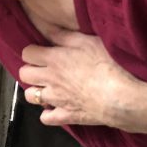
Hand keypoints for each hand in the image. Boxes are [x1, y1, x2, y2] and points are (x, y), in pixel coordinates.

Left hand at [19, 28, 144, 129]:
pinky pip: (45, 118)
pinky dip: (48, 114)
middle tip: (43, 70)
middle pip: (24, 74)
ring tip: (48, 88)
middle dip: (30, 70)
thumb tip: (46, 28)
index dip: (33, 52)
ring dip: (36, 91)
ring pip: (30, 96)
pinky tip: (55, 108)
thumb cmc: (108, 65)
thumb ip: (65, 35)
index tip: (42, 52)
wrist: (121, 97)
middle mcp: (50, 79)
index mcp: (54, 59)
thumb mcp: (88, 41)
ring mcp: (55, 99)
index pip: (27, 53)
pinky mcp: (65, 116)